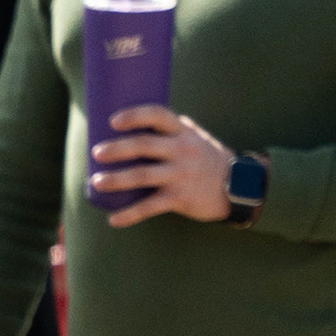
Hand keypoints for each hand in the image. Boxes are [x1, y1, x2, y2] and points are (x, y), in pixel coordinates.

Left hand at [94, 104, 238, 224]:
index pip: (158, 115)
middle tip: (96, 153)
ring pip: (143, 176)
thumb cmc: (209, 158)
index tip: (113, 121)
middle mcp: (182, 150)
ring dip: (116, 180)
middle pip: (144, 145)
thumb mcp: (195, 137)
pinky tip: (114, 220)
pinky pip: (151, 207)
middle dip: (117, 149)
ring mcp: (181, 175)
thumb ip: (171, 130)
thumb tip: (137, 121)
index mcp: (182, 132)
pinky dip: (130, 214)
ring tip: (96, 182)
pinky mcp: (180, 198)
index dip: (135, 116)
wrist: (239, 187)